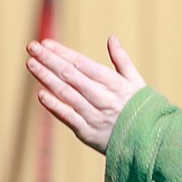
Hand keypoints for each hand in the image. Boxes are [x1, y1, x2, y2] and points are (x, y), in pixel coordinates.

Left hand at [27, 35, 146, 153]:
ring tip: (31, 64)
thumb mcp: (137, 82)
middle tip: (32, 47)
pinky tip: (41, 94)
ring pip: (66, 94)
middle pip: (71, 76)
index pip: (83, 64)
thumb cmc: (141, 109)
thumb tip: (112, 38)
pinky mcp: (88, 133)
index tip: (46, 43)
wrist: (150, 143)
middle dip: (49, 60)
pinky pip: (68, 117)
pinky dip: (55, 106)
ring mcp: (94, 116)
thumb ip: (122, 60)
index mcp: (114, 83)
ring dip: (46, 78)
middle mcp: (102, 98)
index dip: (63, 53)